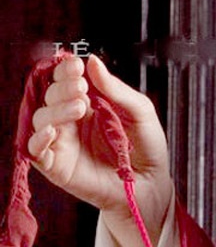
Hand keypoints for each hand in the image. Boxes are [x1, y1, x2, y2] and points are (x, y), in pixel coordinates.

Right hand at [29, 54, 172, 246]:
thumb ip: (115, 88)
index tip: (76, 65)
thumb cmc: (146, 147)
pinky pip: (35, 151)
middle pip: (50, 95)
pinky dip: (38, 139)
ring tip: (79, 107)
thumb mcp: (139, 111)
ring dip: (55, 109)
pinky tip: (53, 131)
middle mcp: (71, 120)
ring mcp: (63, 142)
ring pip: (40, 118)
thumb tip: (93, 61)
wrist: (150, 184)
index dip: (66, 70)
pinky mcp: (57, 167)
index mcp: (89, 102)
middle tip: (81, 87)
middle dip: (62, 87)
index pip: (66, 80)